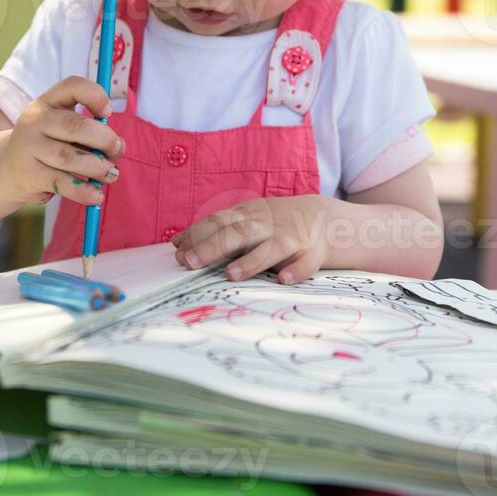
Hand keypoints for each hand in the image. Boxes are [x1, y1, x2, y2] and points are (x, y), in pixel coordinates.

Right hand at [0, 76, 124, 207]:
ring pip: (70, 158)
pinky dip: (83, 191)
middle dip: (104, 139)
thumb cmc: (48, 145)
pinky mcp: (29, 175)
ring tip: (110, 174)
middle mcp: (35, 121)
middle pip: (76, 126)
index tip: (108, 112)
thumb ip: (93, 133)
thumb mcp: (66, 131)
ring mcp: (29, 148)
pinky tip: (96, 195)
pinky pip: (61, 183)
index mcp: (48, 102)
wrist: (6, 169)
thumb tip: (118, 147)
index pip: (72, 86)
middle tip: (116, 150)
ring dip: (98, 167)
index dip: (95, 96)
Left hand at [173, 196, 331, 283]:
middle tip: (191, 262)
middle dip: (214, 246)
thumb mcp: (242, 219)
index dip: (198, 235)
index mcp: (247, 216)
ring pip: (271, 248)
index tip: (178, 253)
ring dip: (252, 261)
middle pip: (239, 233)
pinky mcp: (311, 253)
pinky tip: (284, 280)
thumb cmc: (270, 223)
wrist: (321, 218)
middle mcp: (266, 225)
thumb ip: (211, 231)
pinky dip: (297, 270)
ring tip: (231, 274)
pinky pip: (305, 262)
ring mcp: (289, 239)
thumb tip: (176, 244)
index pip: (218, 221)